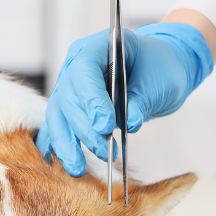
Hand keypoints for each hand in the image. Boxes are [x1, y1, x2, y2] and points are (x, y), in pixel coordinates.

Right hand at [35, 23, 213, 176]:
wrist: (158, 72)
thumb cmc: (159, 69)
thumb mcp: (159, 81)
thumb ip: (141, 99)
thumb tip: (130, 122)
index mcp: (99, 46)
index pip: (84, 70)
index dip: (91, 99)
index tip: (105, 126)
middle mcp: (76, 64)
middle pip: (68, 97)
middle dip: (83, 128)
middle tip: (104, 151)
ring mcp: (70, 86)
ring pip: (57, 115)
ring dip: (67, 143)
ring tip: (79, 168)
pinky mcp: (69, 108)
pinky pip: (56, 126)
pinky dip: (56, 145)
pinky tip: (59, 163)